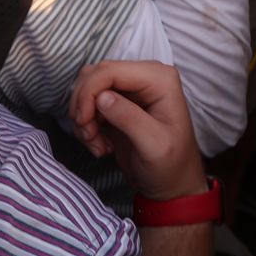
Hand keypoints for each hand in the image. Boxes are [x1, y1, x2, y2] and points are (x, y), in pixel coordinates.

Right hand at [68, 61, 203, 200]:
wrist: (172, 185)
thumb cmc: (171, 166)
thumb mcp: (154, 145)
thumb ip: (129, 118)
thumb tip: (102, 97)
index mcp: (159, 79)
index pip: (110, 70)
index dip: (89, 93)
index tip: (84, 123)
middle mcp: (145, 77)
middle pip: (94, 76)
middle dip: (84, 107)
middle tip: (89, 136)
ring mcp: (130, 90)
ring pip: (88, 90)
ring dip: (84, 119)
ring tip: (97, 145)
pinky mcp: (118, 104)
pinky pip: (89, 105)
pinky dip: (87, 126)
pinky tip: (101, 146)